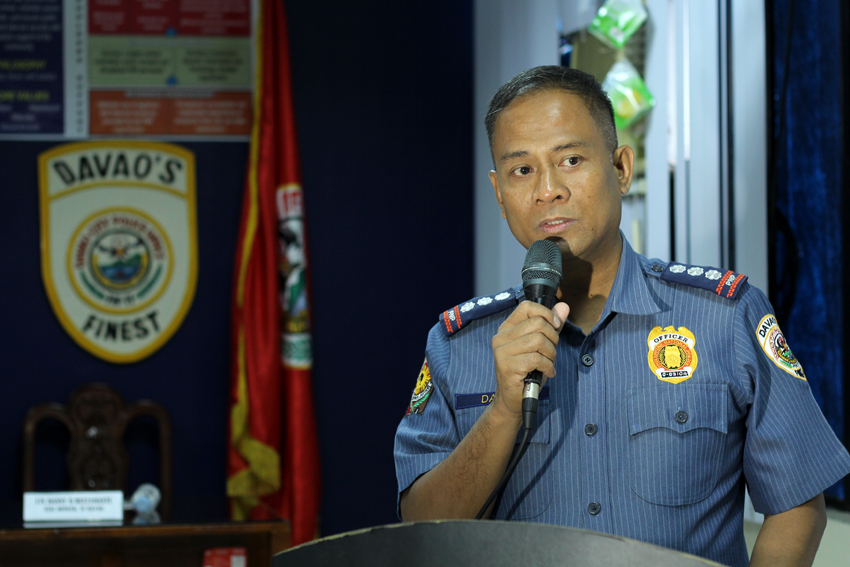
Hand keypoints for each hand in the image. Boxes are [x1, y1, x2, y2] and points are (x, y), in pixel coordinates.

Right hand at [490, 301, 568, 420]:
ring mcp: (502, 352)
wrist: (513, 401)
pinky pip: (537, 359)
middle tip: (551, 352)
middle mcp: (501, 338)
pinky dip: (548, 366)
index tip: (555, 325)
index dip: (545, 313)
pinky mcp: (508, 367)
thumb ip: (551, 325)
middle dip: (552, 338)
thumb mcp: (540, 346)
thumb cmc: (527, 372)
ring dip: (551, 354)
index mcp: (506, 328)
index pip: (526, 306)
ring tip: (548, 363)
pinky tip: (547, 372)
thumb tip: (563, 306)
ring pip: (539, 340)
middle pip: (537, 323)